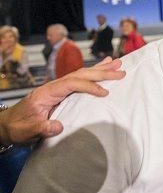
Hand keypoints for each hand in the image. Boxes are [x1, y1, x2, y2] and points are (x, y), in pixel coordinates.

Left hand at [0, 57, 124, 144]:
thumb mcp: (27, 130)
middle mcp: (53, 86)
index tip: (105, 93)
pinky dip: (93, 74)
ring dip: (100, 69)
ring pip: (81, 74)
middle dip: (101, 71)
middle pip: (80, 74)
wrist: (8, 126)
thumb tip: (58, 126)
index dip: (89, 86)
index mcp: (46, 92)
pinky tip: (103, 68)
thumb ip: (41, 127)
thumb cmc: (17, 128)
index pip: (71, 84)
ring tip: (118, 62)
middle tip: (121, 70)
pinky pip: (80, 80)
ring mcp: (58, 88)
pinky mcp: (62, 93)